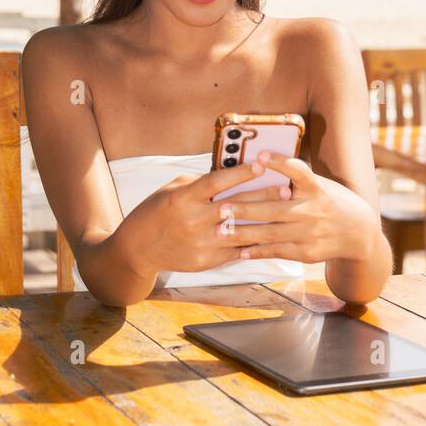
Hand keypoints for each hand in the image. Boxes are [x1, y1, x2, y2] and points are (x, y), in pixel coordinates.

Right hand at [118, 156, 292, 276]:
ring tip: (284, 213)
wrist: (139, 248)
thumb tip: (230, 171)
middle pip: (234, 206)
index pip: (217, 182)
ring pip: (239, 231)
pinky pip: (234, 250)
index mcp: (183, 198)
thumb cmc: (157, 211)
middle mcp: (192, 221)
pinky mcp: (205, 261)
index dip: (241, 173)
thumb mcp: (173, 189)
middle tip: (286, 190)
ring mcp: (200, 243)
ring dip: (264, 222)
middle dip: (263, 197)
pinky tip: (270, 235)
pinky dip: (252, 242)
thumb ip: (200, 182)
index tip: (262, 164)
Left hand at [216, 152, 377, 265]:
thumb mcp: (320, 185)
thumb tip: (261, 163)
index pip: (299, 171)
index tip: (261, 156)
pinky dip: (257, 251)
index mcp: (316, 188)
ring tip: (220, 231)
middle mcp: (313, 210)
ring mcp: (309, 233)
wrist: (359, 233)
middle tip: (220, 207)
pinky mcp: (306, 252)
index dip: (281, 163)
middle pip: (274, 209)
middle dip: (245, 209)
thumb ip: (296, 179)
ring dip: (243, 233)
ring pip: (270, 233)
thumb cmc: (331, 202)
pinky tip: (239, 251)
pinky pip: (277, 251)